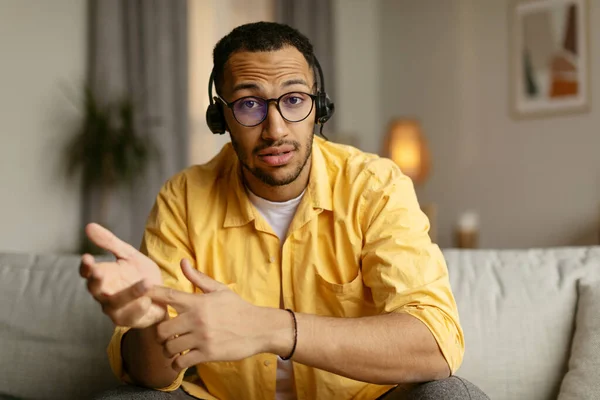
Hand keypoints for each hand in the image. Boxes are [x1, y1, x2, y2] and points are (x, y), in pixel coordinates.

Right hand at [80, 223, 165, 328]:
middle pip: (95, 290)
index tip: (87, 258)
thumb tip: (88, 226)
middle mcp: (104, 294)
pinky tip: (147, 300)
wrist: (162, 295)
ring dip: (130, 293)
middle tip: (99, 272)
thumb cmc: (141, 274)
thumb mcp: (128, 255)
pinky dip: (139, 308)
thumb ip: (110, 242)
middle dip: (96, 282)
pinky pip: (131, 316)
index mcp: (102, 276)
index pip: (87, 272)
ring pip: (116, 303)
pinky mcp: (129, 320)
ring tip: (146, 283)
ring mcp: (115, 309)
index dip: (85, 267)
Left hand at [147, 261, 288, 370]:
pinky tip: (182, 358)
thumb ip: (197, 278)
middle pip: (161, 329)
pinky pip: (181, 361)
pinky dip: (178, 362)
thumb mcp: (219, 290)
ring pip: (169, 347)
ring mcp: (201, 338)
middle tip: (166, 334)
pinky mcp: (207, 354)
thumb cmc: (238, 308)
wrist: (259, 328)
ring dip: (168, 349)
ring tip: (174, 347)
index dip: (151, 296)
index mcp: (198, 302)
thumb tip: (182, 262)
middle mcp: (197, 319)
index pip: (168, 296)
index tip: (140, 297)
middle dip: (160, 333)